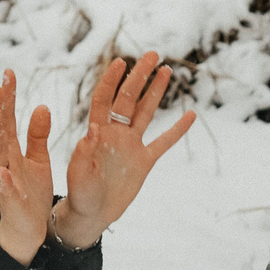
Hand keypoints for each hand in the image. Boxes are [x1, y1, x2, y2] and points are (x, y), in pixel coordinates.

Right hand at [0, 69, 55, 266]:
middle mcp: (4, 161)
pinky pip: (6, 190)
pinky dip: (4, 181)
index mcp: (11, 150)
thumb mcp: (38, 159)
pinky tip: (3, 171)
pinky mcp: (11, 201)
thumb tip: (42, 106)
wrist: (28, 228)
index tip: (8, 73)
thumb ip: (37, 135)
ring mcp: (5, 180)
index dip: (7, 97)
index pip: (8, 118)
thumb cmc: (31, 192)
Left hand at [50, 52, 198, 248]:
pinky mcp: (144, 162)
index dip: (111, 81)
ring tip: (167, 69)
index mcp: (97, 134)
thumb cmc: (80, 195)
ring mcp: (131, 146)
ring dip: (156, 92)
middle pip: (128, 99)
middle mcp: (115, 134)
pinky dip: (177, 130)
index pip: (104, 100)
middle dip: (140, 77)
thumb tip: (91, 133)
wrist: (92, 214)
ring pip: (146, 113)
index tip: (121, 62)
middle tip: (152, 55)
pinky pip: (164, 142)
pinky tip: (191, 115)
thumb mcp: (79, 178)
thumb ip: (84, 156)